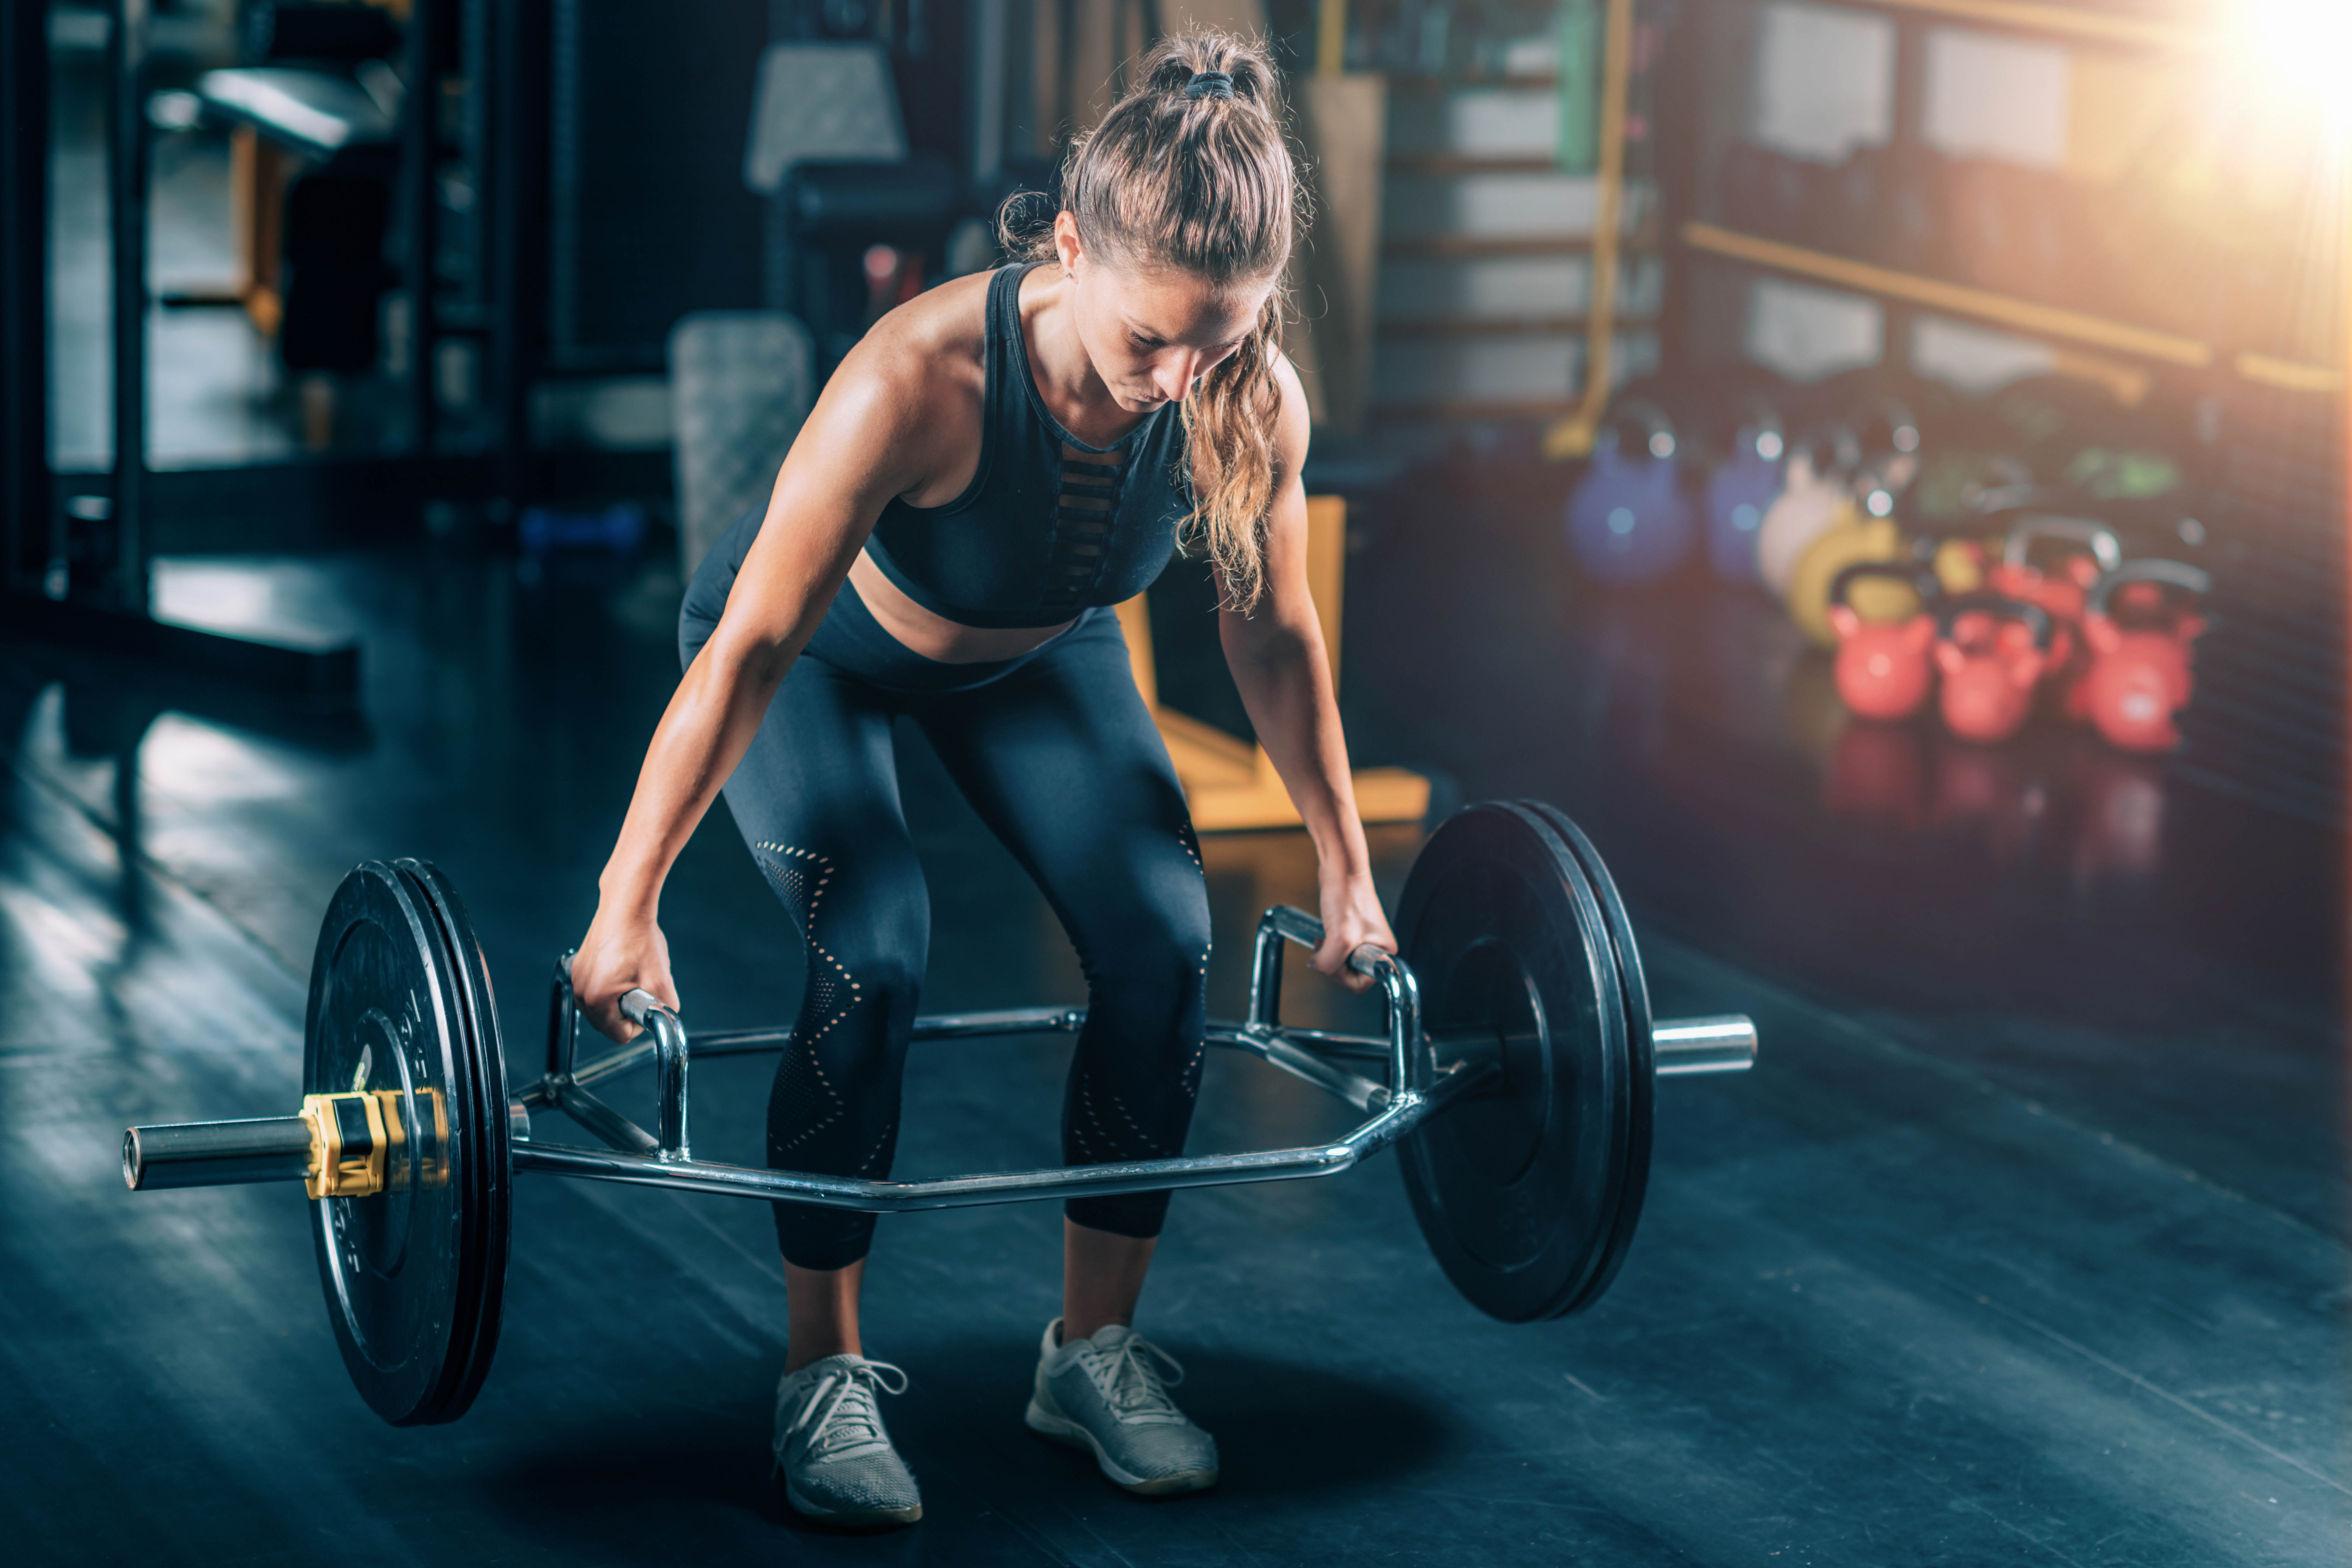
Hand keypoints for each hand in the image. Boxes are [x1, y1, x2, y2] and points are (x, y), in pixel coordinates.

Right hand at [569, 903, 678, 1043]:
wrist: (626, 908)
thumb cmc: (641, 941)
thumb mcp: (662, 981)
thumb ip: (665, 1010)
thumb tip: (662, 1020)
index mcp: (598, 1001)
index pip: (620, 1035)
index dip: (639, 1023)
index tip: (646, 1001)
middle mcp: (581, 993)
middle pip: (607, 1024)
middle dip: (627, 1011)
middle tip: (641, 986)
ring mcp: (577, 979)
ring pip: (601, 1007)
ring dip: (618, 998)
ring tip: (632, 975)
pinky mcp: (578, 968)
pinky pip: (595, 989)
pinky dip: (609, 985)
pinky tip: (622, 966)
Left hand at [1312, 870, 1395, 994]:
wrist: (1341, 869)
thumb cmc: (1348, 897)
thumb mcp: (1340, 938)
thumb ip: (1330, 963)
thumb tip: (1316, 967)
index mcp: (1384, 952)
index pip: (1361, 983)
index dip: (1341, 978)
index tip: (1330, 964)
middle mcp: (1376, 947)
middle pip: (1349, 974)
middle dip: (1332, 966)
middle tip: (1324, 949)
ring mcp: (1362, 938)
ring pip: (1340, 962)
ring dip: (1327, 956)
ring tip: (1322, 941)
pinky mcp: (1349, 930)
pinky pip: (1335, 949)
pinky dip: (1325, 947)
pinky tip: (1321, 937)